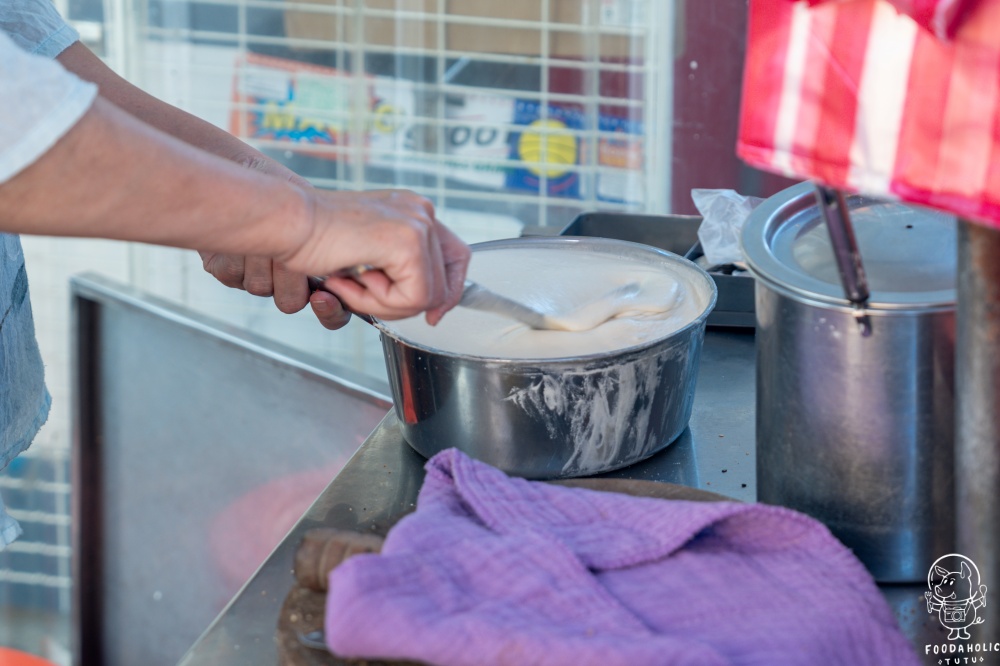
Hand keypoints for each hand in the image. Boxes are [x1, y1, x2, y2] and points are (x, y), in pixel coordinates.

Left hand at [199, 156, 351, 329]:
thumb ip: (333, 250)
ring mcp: (255, 277)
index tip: (321, 295)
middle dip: (286, 274)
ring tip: (262, 229)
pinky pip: (229, 274)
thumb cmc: (290, 190)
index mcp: (316, 272)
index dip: (330, 311)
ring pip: (258, 287)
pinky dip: (235, 249)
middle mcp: (285, 282)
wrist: (250, 170)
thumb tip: (341, 273)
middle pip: (290, 303)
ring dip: (260, 255)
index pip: (335, 313)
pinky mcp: (224, 269)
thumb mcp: (323, 218)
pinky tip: (240, 232)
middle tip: (285, 250)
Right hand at [283, 189, 470, 324]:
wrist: (287, 222)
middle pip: (445, 285)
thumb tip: (433, 307)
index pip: (456, 258)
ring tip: (350, 283)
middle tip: (361, 293)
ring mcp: (418, 225)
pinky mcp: (408, 243)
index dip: (448, 293)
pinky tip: (350, 280)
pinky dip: (377, 302)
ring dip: (384, 304)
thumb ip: (399, 271)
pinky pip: (413, 299)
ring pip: (428, 297)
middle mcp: (421, 212)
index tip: (433, 316)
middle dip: (402, 304)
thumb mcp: (366, 254)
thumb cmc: (313, 238)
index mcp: (414, 211)